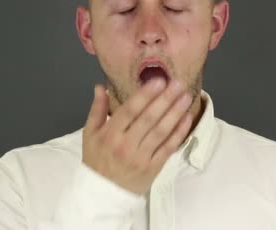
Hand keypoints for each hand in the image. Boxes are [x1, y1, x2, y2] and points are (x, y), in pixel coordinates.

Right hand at [82, 79, 192, 194]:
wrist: (102, 195)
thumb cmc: (96, 160)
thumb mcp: (89, 134)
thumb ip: (97, 110)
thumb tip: (100, 87)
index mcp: (109, 134)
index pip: (130, 110)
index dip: (145, 95)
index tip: (159, 80)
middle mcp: (125, 145)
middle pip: (148, 119)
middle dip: (165, 99)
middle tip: (178, 83)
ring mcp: (141, 157)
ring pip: (161, 132)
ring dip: (175, 113)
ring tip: (186, 97)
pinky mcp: (153, 168)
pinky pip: (168, 148)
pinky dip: (178, 133)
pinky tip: (186, 119)